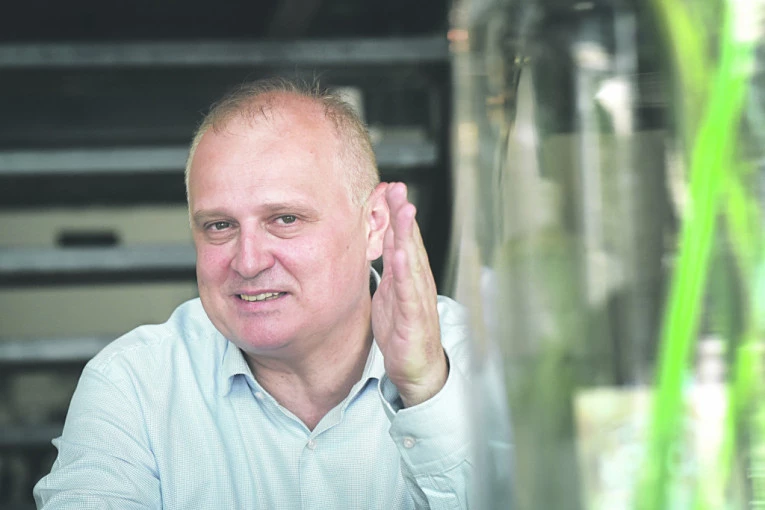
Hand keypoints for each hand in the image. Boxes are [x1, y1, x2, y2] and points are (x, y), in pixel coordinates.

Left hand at [371, 182, 447, 407]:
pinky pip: (409, 292)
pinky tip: (401, 255)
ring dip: (409, 235)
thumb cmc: (404, 331)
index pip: (403, 239)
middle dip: (404, 214)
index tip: (391, 188)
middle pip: (410, 242)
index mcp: (409, 276)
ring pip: (413, 260)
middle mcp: (417, 282)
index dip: (397, 213)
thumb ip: (389, 269)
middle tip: (398, 187)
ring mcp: (418, 298)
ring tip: (404, 210)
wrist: (417, 369)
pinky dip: (406, 272)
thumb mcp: (391, 294)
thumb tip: (384, 246)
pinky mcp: (414, 318)